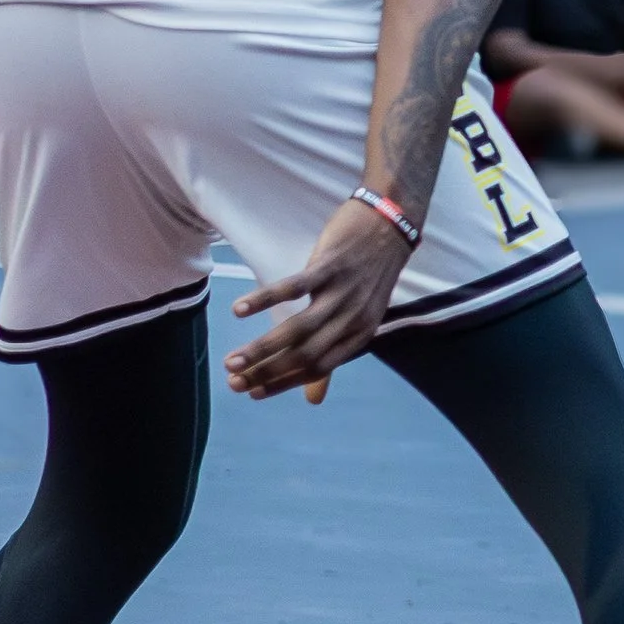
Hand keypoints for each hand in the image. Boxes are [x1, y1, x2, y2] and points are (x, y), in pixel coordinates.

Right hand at [224, 200, 414, 401]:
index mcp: (360, 334)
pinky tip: (239, 310)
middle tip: (233, 383)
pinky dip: (265, 300)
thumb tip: (314, 399)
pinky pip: (294, 287)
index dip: (284, 383)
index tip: (253, 393)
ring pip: (297, 328)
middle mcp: (352, 318)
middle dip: (266, 372)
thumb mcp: (360, 316)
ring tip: (231, 361)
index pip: (318, 368)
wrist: (392, 224)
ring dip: (261, 348)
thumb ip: (334, 354)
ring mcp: (341, 292)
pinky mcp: (330, 266)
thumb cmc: (369, 274)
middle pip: (305, 354)